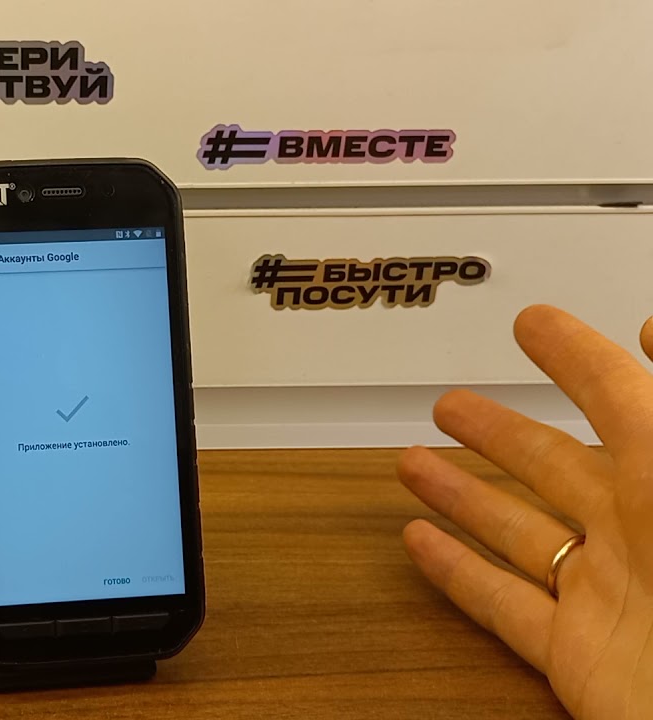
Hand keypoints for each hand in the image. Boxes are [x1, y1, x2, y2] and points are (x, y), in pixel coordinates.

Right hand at [400, 305, 652, 719]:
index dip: (574, 356)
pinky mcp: (577, 653)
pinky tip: (420, 543)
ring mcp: (605, 592)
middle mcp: (637, 530)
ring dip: (460, 494)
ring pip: (516, 531)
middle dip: (497, 429)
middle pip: (550, 466)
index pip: (615, 394)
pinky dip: (455, 575)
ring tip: (413, 462)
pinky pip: (503, 606)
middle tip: (452, 403)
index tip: (537, 325)